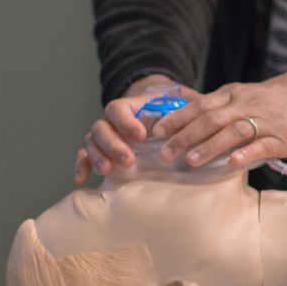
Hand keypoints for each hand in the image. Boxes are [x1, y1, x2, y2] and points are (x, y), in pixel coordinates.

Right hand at [74, 74, 198, 184]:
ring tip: (108, 171)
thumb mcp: (185, 105)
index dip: (126, 121)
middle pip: (101, 127)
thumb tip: (204, 111)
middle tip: (128, 160)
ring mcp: (107, 137)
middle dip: (113, 144)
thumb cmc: (177, 111)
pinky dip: (81, 167)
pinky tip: (82, 180)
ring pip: (91, 142)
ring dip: (98, 156)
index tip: (141, 135)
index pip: (118, 108)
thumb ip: (191, 107)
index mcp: (132, 107)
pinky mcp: (103, 152)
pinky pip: (85, 156)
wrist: (165, 118)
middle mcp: (114, 121)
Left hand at [152, 60, 286, 168]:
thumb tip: (185, 118)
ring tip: (191, 161)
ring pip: (233, 131)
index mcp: (234, 94)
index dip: (177, 118)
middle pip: (211, 119)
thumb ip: (220, 106)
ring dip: (210, 146)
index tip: (157, 132)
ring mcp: (265, 122)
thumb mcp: (245, 94)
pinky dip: (246, 153)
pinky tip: (232, 162)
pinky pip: (262, 145)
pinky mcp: (282, 138)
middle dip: (185, 136)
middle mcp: (246, 105)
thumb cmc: (275, 99)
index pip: (200, 105)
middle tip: (166, 152)